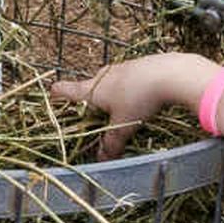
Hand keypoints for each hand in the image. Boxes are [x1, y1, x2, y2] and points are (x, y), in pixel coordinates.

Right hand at [46, 54, 208, 159]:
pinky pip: (130, 78)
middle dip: (90, 99)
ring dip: (113, 93)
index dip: (58, 95)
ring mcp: (124, 66)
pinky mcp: (142, 64)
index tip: (52, 95)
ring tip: (123, 108)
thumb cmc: (139, 99)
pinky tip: (144, 96)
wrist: (172, 73)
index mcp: (93, 89)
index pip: (67, 91)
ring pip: (111, 81)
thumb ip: (111, 143)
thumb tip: (101, 159)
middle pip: (90, 87)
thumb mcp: (123, 126)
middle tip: (94, 113)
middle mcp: (105, 75)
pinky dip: (132, 87)